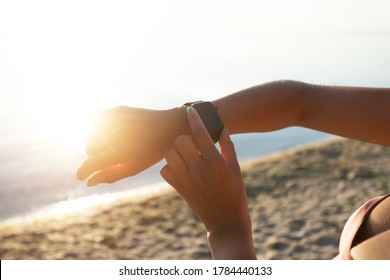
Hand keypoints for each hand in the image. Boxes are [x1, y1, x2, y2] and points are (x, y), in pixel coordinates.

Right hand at [76, 106, 186, 185]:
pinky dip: (99, 127)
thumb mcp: (134, 167)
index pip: (92, 163)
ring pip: (91, 134)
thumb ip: (110, 175)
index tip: (80, 177)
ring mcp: (117, 120)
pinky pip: (96, 120)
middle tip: (109, 157)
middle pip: (89, 149)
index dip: (83, 171)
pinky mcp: (118, 110)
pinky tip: (110, 132)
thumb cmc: (153, 152)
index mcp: (123, 152)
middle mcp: (117, 134)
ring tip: (112, 143)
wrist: (170, 126)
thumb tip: (88, 182)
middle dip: (95, 155)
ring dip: (97, 140)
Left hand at [160, 107, 255, 258]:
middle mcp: (199, 169)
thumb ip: (228, 148)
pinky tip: (180, 168)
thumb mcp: (236, 170)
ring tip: (186, 155)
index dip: (194, 118)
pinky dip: (170, 166)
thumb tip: (222, 128)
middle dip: (185, 138)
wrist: (225, 221)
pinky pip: (165, 171)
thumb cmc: (235, 194)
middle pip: (180, 141)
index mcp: (215, 162)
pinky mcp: (180, 189)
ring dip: (176, 151)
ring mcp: (187, 180)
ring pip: (170, 154)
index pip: (201, 133)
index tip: (190, 110)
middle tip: (193, 144)